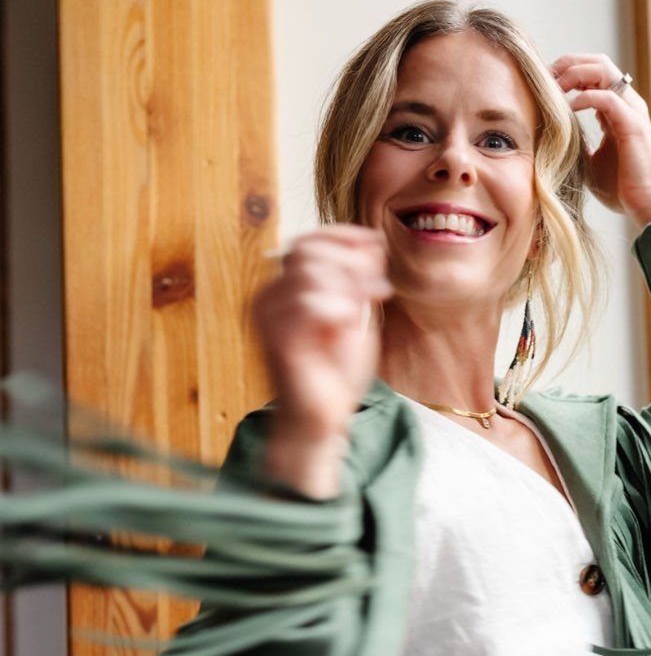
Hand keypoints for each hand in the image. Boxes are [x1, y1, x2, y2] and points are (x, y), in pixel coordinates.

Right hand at [250, 224, 393, 439]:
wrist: (322, 419)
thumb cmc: (335, 372)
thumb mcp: (355, 315)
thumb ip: (359, 280)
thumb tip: (372, 244)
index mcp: (284, 289)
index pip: (307, 241)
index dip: (343, 235)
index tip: (377, 244)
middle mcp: (269, 297)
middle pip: (307, 250)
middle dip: (350, 261)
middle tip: (376, 289)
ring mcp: (268, 317)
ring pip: (309, 273)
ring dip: (347, 287)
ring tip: (362, 313)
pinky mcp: (276, 339)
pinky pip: (308, 304)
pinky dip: (337, 309)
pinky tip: (346, 325)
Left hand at [549, 53, 650, 226]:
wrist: (645, 204)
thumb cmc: (620, 188)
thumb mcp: (589, 161)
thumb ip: (576, 143)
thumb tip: (553, 136)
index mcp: (616, 109)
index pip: (592, 74)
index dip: (567, 72)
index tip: (543, 84)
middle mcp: (625, 103)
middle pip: (597, 63)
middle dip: (568, 64)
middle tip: (544, 77)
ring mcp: (630, 110)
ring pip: (603, 71)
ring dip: (574, 74)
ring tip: (553, 88)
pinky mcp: (632, 124)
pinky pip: (606, 98)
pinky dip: (584, 98)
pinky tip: (567, 109)